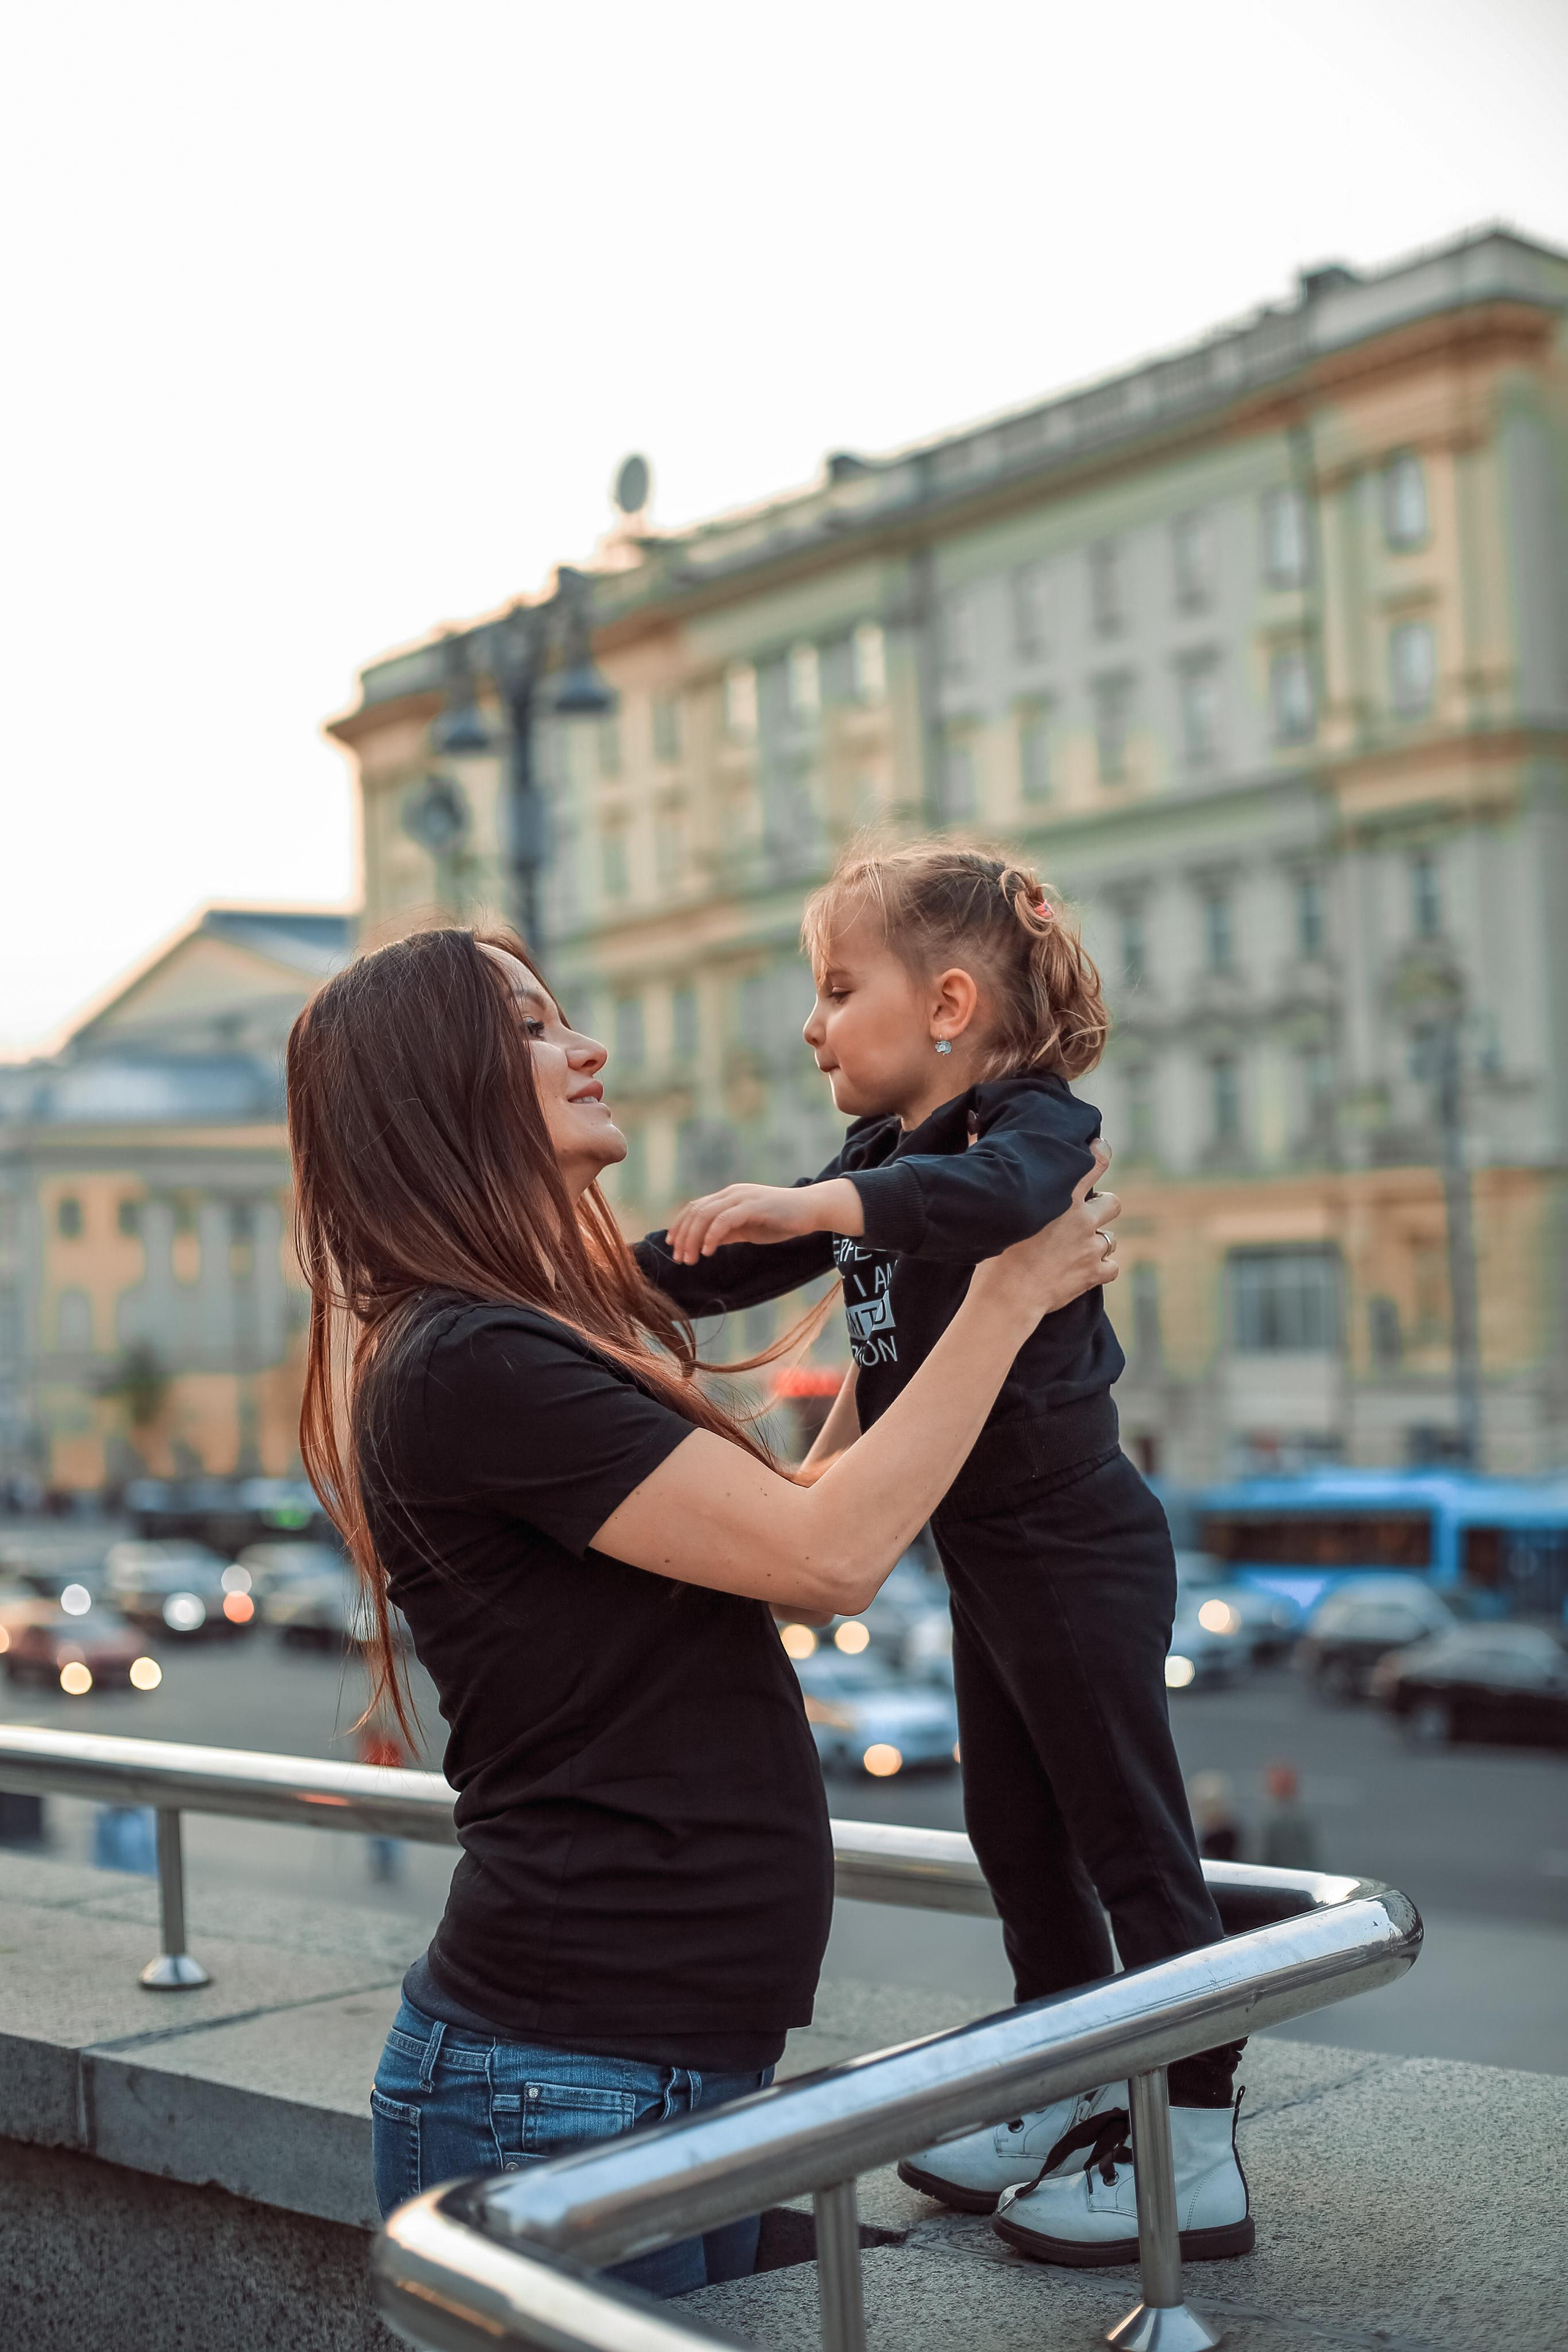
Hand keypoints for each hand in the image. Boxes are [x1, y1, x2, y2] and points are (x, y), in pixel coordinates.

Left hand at [666, 1179, 857, 1263]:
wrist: (811, 1209)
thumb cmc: (782, 1220)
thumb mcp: (748, 1228)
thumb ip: (727, 1232)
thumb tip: (704, 1243)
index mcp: (729, 1197)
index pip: (695, 1208)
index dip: (680, 1226)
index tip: (674, 1247)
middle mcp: (732, 1193)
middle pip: (695, 1212)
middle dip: (683, 1236)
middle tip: (680, 1259)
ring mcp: (742, 1197)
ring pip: (705, 1215)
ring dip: (693, 1239)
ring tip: (691, 1259)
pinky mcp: (753, 1205)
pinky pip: (724, 1220)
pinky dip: (711, 1236)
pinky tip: (708, 1252)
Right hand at [969, 1142, 1119, 1327]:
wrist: (1006, 1296)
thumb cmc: (994, 1253)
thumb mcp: (1000, 1206)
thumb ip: (1005, 1176)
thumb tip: (984, 1137)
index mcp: (1061, 1196)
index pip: (1095, 1161)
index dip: (1101, 1153)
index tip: (1099, 1150)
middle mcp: (1082, 1218)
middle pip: (1113, 1202)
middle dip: (1103, 1207)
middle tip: (1085, 1216)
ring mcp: (1091, 1247)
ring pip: (1111, 1238)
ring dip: (1098, 1242)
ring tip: (1076, 1250)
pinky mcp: (1094, 1273)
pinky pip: (1112, 1267)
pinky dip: (1101, 1270)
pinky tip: (1084, 1272)